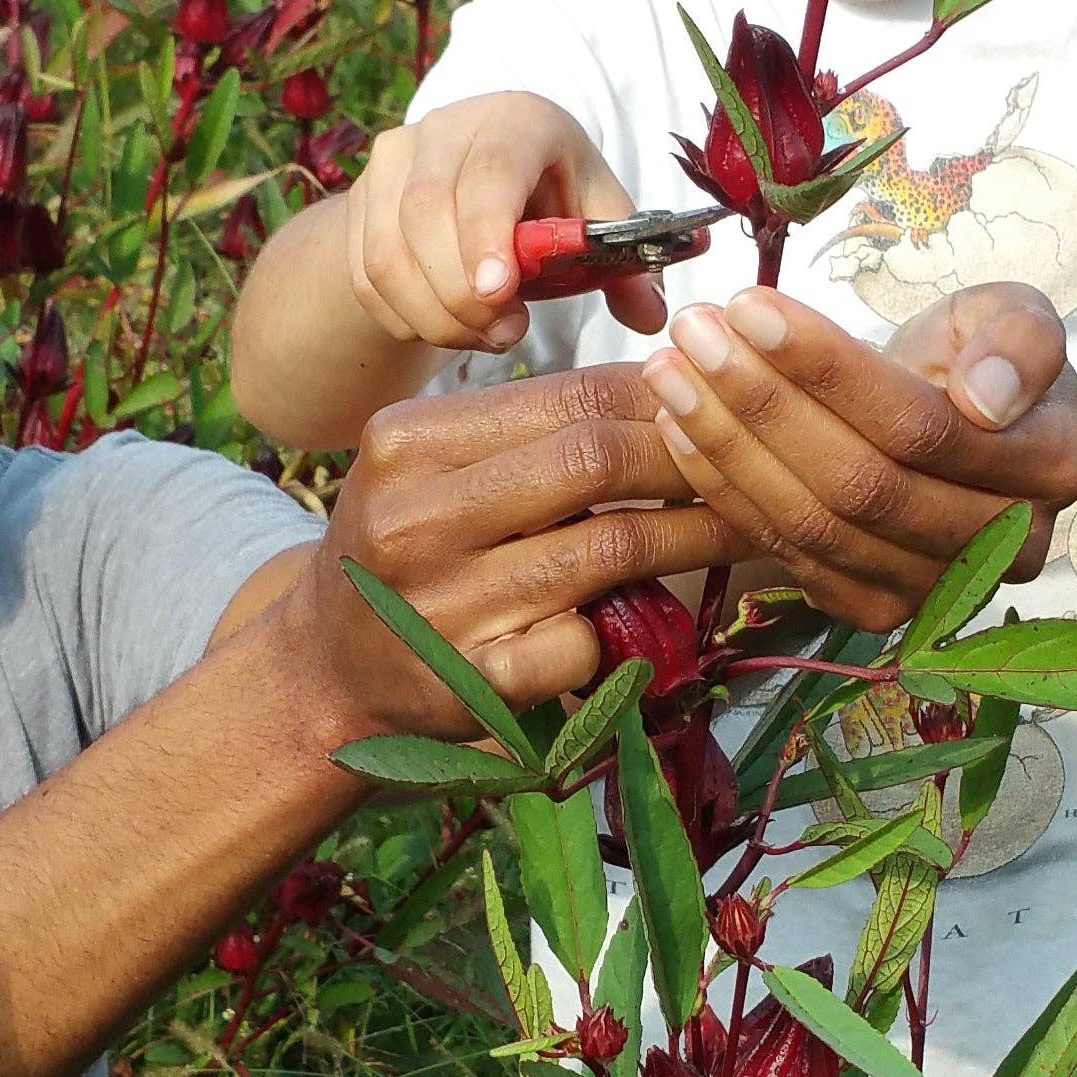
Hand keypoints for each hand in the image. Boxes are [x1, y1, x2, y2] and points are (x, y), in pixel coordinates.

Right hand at [297, 367, 757, 735]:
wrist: (327, 670)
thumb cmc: (410, 552)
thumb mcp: (437, 471)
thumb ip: (531, 432)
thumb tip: (678, 392)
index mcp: (407, 441)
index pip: (568, 394)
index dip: (663, 396)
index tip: (722, 399)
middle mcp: (413, 518)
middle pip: (592, 460)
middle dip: (689, 460)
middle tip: (749, 464)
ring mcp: (440, 607)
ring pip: (606, 550)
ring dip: (692, 539)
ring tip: (741, 527)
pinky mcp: (471, 685)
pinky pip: (585, 643)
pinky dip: (621, 631)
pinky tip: (639, 624)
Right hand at [337, 91, 657, 354]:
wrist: (474, 179)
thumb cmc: (551, 193)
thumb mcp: (595, 213)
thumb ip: (625, 264)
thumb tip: (652, 316)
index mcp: (516, 121)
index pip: (492, 171)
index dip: (488, 233)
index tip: (499, 292)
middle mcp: (445, 129)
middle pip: (427, 215)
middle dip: (461, 294)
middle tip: (505, 334)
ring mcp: (393, 163)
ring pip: (388, 254)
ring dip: (433, 314)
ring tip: (483, 336)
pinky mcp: (360, 202)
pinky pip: (366, 277)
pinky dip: (404, 317)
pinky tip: (445, 327)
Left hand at [634, 283, 1076, 629]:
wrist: (955, 421)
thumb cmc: (979, 359)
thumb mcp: (1014, 317)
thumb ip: (1019, 339)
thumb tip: (987, 396)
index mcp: (1048, 466)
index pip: (923, 425)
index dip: (831, 371)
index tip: (753, 308)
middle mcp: (1003, 546)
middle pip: (862, 483)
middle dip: (763, 404)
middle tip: (694, 334)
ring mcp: (934, 588)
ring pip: (818, 524)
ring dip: (729, 445)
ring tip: (671, 370)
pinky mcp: (872, 609)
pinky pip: (789, 552)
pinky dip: (726, 490)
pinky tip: (679, 428)